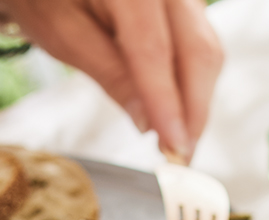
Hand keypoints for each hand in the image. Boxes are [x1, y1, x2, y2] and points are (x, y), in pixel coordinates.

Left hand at [0, 0, 222, 161]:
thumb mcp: (63, 33)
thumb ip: (110, 73)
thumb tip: (149, 122)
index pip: (154, 49)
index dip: (167, 103)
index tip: (174, 147)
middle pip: (197, 49)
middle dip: (194, 110)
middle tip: (180, 156)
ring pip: (205, 49)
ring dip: (196, 101)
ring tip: (176, 140)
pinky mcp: (184, 3)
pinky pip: (200, 44)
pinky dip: (192, 83)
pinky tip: (176, 112)